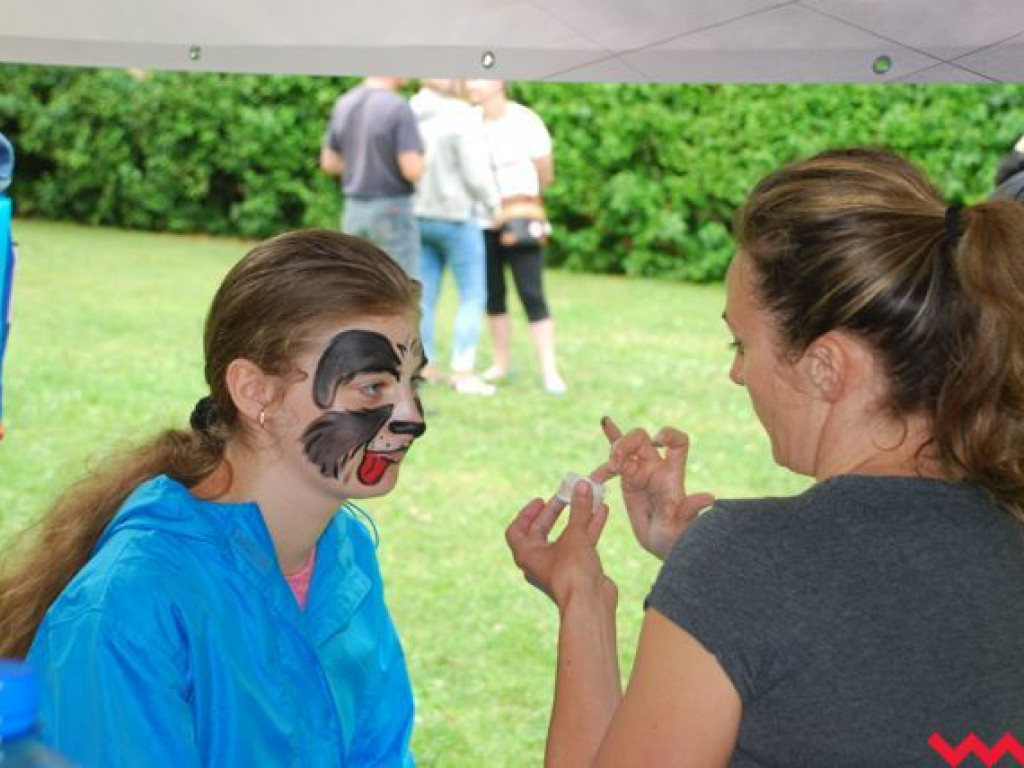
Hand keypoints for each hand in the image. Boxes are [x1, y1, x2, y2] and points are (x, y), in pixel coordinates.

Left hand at [506, 474, 616, 609]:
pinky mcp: (578, 571)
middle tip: (565, 497)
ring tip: (588, 499)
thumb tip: (583, 486)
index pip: (516, 530)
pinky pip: (582, 544)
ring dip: (576, 518)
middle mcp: (540, 561)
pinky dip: (590, 528)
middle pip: (541, 532)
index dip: (526, 513)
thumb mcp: (574, 535)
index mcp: (526, 554)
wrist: (590, 604)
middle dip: (554, 513)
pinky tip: (602, 511)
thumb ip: (579, 509)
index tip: (540, 500)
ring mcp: (559, 566)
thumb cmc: (572, 571)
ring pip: (566, 537)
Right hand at [602, 416, 714, 559]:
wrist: (663, 546)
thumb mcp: (680, 528)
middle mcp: (657, 468)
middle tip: (616, 462)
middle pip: (642, 439)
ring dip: (613, 452)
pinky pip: (617, 457)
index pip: (678, 444)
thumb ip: (689, 511)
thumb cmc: (675, 538)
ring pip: (625, 447)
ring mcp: (641, 471)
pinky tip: (605, 422)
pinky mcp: (628, 478)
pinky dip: (611, 438)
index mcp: (672, 476)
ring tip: (601, 473)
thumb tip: (709, 497)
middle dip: (627, 444)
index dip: (669, 436)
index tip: (656, 440)